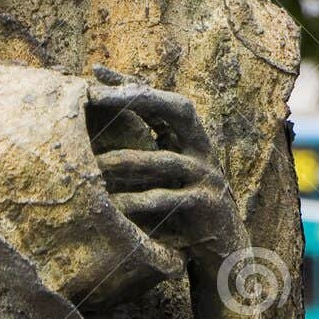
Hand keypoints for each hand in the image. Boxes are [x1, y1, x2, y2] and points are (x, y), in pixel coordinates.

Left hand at [86, 76, 239, 261]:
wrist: (222, 248)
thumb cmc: (182, 205)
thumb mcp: (167, 171)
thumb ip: (145, 146)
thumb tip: (101, 120)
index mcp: (190, 136)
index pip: (160, 98)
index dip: (130, 82)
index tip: (95, 70)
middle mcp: (202, 148)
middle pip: (179, 109)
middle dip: (140, 99)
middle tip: (101, 97)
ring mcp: (208, 175)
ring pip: (164, 160)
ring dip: (126, 162)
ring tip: (95, 166)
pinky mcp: (207, 205)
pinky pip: (167, 199)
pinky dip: (139, 202)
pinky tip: (114, 206)